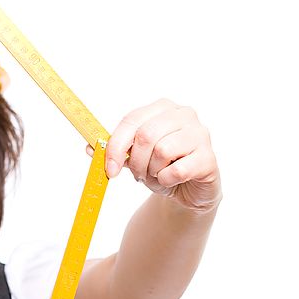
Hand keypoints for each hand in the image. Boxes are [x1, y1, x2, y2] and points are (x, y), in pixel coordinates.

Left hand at [92, 98, 221, 213]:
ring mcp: (200, 134)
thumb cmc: (161, 167)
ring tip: (157, 175)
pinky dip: (166, 181)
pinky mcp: (208, 157)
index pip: (131, 120)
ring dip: (152, 171)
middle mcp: (184, 115)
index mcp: (162, 108)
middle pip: (146, 135)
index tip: (109, 168)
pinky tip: (171, 180)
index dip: (115, 146)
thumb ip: (114, 150)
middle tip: (137, 174)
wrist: (189, 190)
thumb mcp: (134, 158)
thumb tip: (90, 147)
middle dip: (135, 161)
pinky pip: (177, 170)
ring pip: (162, 151)